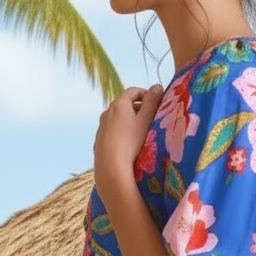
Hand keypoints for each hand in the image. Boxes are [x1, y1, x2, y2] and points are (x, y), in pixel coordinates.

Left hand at [93, 83, 163, 207]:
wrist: (111, 170)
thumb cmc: (132, 143)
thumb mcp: (146, 120)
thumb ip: (153, 101)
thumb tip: (157, 86)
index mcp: (118, 104)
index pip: (133, 91)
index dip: (146, 94)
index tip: (156, 102)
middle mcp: (106, 113)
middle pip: (124, 105)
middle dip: (138, 108)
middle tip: (151, 119)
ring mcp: (101, 128)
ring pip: (117, 119)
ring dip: (129, 122)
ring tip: (140, 134)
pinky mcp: (98, 142)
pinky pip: (112, 133)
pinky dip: (121, 134)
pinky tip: (128, 146)